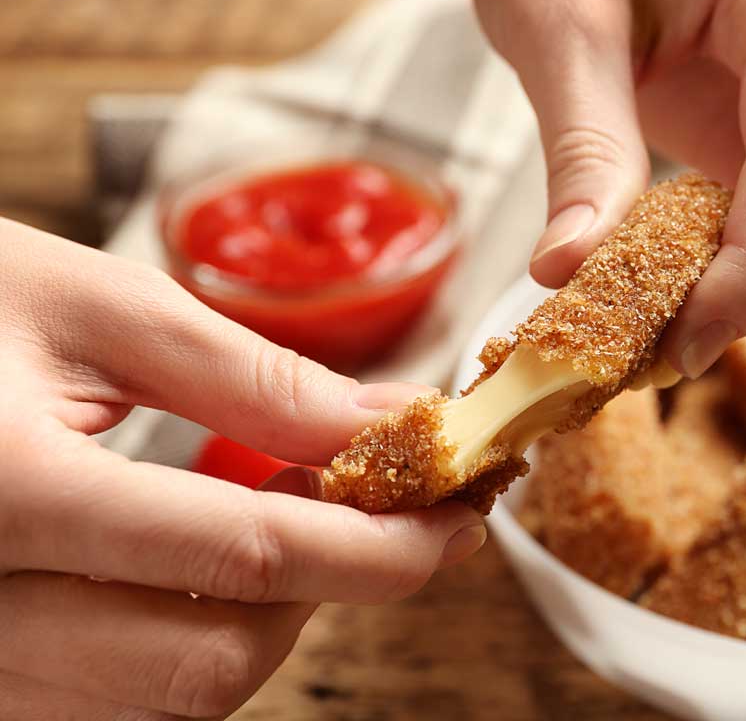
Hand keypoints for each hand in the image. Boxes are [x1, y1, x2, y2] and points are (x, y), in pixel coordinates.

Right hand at [0, 219, 485, 718]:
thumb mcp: (91, 308)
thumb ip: (249, 380)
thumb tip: (390, 425)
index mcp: (3, 491)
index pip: (244, 554)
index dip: (378, 546)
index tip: (455, 519)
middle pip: (214, 659)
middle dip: (324, 592)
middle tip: (373, 512)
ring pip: (168, 699)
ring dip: (260, 619)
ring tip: (285, 524)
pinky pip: (111, 699)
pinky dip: (186, 638)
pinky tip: (202, 565)